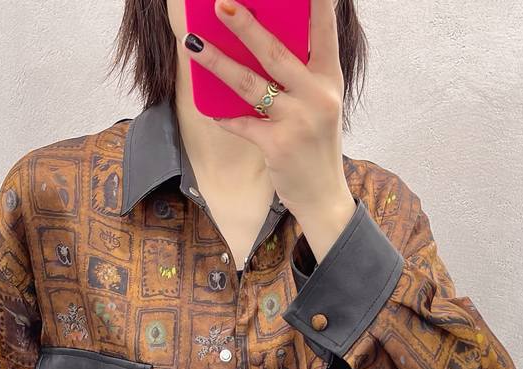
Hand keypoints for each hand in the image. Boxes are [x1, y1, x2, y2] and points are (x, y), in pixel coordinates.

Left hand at [181, 0, 354, 220]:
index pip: (324, 31)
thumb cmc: (316, 144)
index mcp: (330, 79)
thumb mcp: (320, 104)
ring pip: (250, 85)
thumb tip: (259, 46)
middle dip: (246, 25)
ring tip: (192, 44)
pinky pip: (242, 123)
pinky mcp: (278, 145)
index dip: (318, 3)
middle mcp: (317, 96)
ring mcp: (298, 121)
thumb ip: (300, 77)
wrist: (323, 195)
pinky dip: (225, 117)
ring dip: (217, 62)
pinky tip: (211, 110)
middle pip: (275, 52)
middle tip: (221, 4)